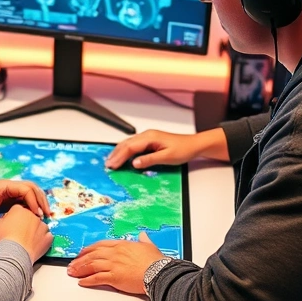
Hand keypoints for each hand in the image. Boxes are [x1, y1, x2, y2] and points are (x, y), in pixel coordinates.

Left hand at [0, 180, 51, 227]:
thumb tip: (4, 230)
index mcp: (4, 186)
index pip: (25, 189)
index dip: (33, 201)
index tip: (37, 215)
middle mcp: (9, 186)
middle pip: (32, 188)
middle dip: (41, 200)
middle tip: (47, 214)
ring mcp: (9, 192)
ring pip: (30, 193)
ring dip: (38, 202)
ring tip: (45, 215)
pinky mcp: (9, 198)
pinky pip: (24, 199)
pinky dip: (32, 206)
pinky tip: (35, 217)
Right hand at [0, 204, 53, 262]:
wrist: (14, 254)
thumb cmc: (3, 240)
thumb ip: (0, 220)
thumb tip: (2, 220)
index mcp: (19, 209)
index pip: (19, 210)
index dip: (16, 218)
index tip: (13, 226)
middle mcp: (32, 215)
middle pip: (31, 216)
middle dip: (27, 223)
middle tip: (20, 234)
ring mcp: (42, 226)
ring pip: (40, 226)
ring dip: (36, 231)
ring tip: (27, 241)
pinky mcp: (48, 237)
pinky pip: (47, 236)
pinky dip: (43, 240)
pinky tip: (36, 245)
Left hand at [66, 233, 165, 294]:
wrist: (158, 272)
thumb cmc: (155, 261)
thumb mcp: (149, 246)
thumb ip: (144, 240)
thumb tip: (143, 235)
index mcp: (121, 245)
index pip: (100, 245)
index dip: (88, 249)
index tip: (81, 253)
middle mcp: (115, 253)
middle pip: (92, 255)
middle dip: (80, 260)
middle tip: (71, 265)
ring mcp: (113, 265)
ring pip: (92, 265)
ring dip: (80, 269)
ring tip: (72, 273)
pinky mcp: (114, 277)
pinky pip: (97, 278)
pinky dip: (88, 280)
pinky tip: (82, 282)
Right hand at [104, 128, 227, 169]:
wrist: (194, 144)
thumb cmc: (183, 149)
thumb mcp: (168, 157)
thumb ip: (150, 160)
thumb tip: (135, 163)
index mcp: (150, 137)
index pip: (130, 147)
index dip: (119, 156)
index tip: (112, 165)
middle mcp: (147, 135)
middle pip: (126, 144)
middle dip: (115, 154)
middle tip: (107, 165)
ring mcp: (148, 137)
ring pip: (128, 143)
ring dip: (119, 152)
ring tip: (111, 161)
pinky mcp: (149, 141)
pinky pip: (133, 145)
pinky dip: (125, 151)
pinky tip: (122, 156)